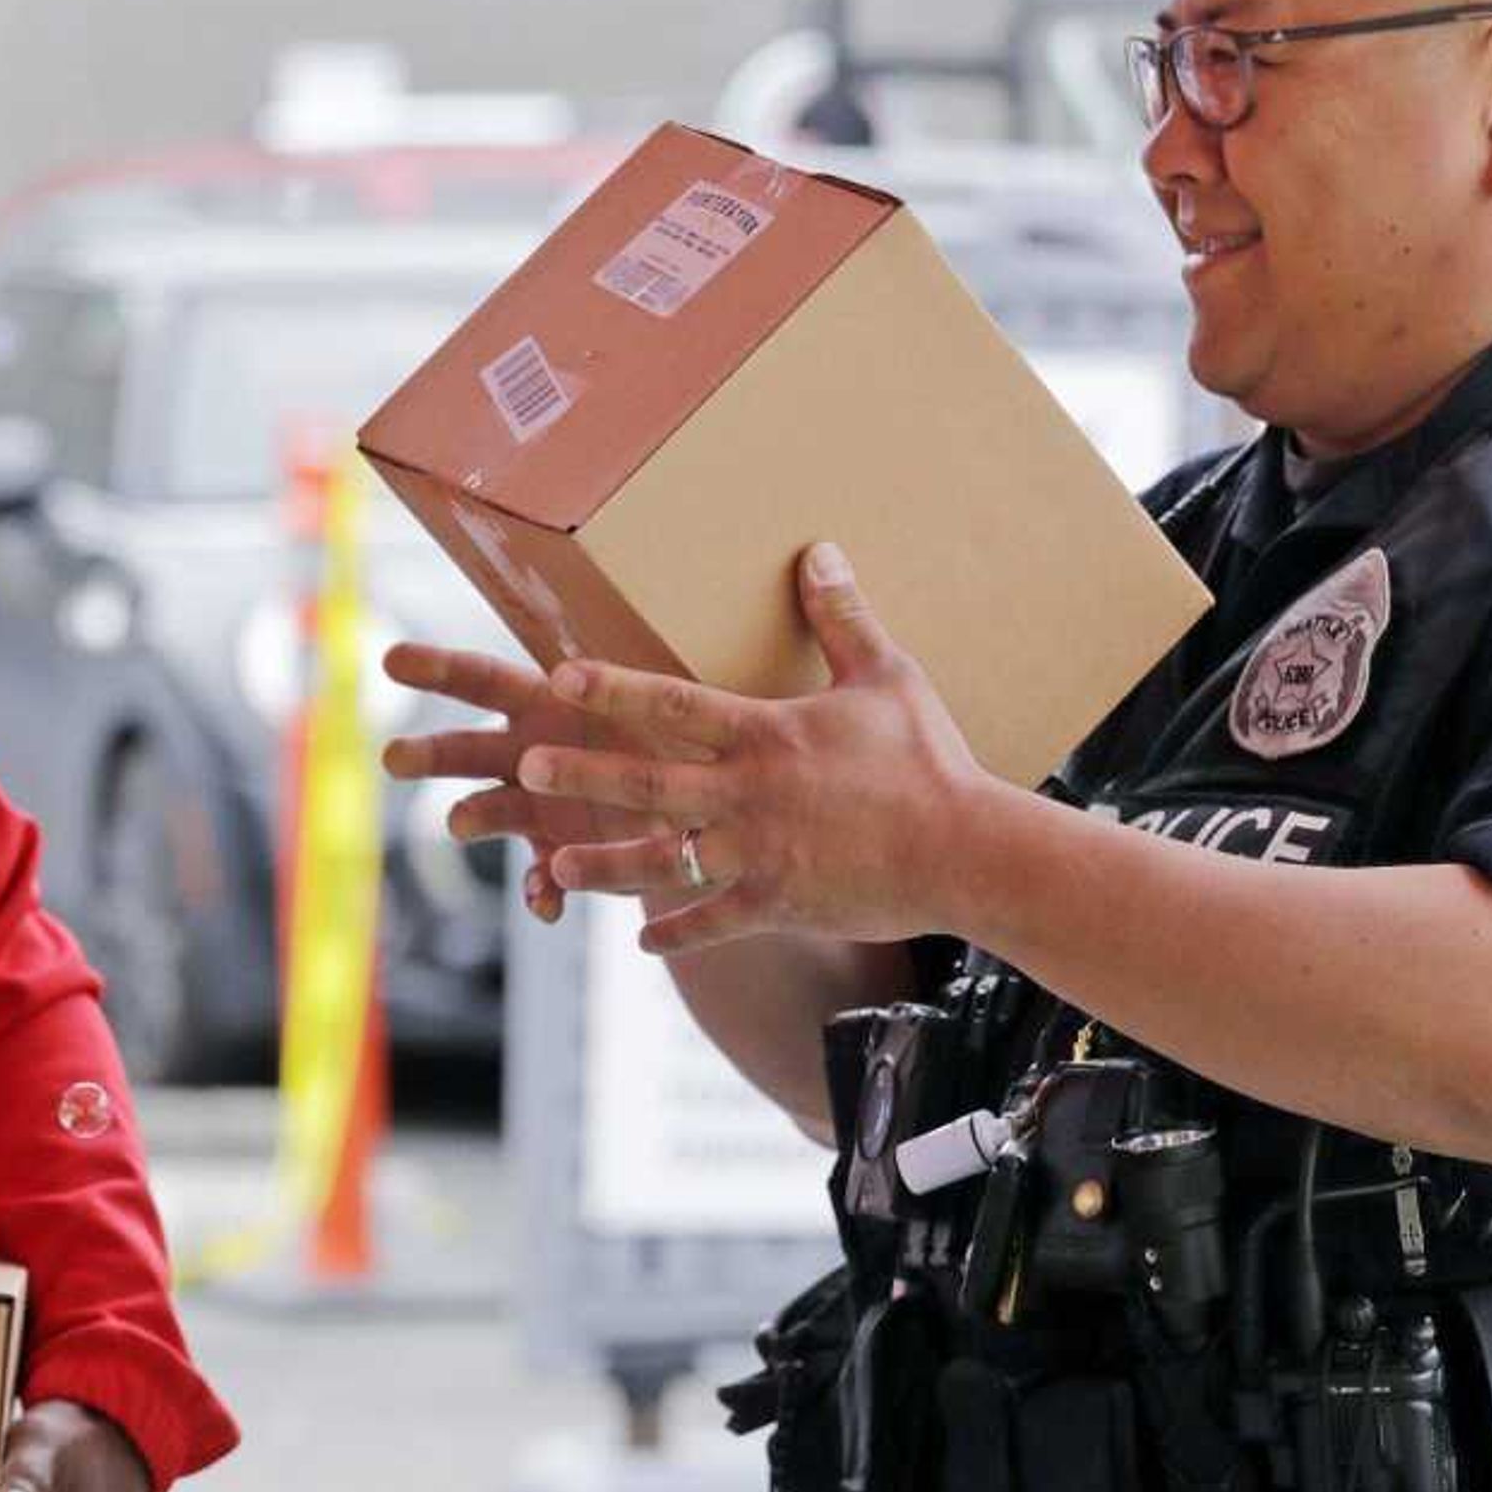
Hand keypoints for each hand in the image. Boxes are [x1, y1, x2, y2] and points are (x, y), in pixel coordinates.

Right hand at [378, 639, 712, 921]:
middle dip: (429, 753)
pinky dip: (542, 890)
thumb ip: (620, 696)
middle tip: (394, 758)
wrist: (703, 795)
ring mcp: (536, 807)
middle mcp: (526, 752)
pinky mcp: (559, 854)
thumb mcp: (662, 706)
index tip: (391, 661)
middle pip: (465, 749)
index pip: (480, 679)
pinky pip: (540, 877)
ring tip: (460, 823)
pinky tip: (546, 903)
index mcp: (544, 702)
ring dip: (471, 816)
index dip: (435, 668)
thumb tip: (561, 679)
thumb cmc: (677, 733)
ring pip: (486, 810)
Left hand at [519, 543, 997, 953]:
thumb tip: (819, 550)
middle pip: (647, 781)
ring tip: (557, 865)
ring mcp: (757, 854)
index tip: (560, 674)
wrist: (965, 851)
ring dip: (606, 865)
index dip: (614, 686)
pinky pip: (713, 922)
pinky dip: (677, 932)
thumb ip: (841, 616)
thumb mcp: (887, 676)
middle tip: (526, 767)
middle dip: (584, 774)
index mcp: (766, 734)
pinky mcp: (777, 905)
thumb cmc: (928, 760)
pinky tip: (643, 941)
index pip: (673, 703)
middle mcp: (748, 794)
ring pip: (663, 861)